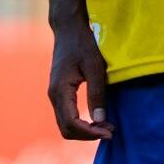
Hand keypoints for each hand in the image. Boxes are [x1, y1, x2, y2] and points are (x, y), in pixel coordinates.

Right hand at [47, 19, 112, 139]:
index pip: (71, 124)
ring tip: (106, 126)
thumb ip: (96, 94)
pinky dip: (81, 122)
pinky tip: (97, 118)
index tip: (109, 132)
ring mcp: (54, 94)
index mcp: (60, 90)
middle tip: (110, 130)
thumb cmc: (83, 44)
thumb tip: (100, 120)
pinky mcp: (59, 92)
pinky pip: (67, 115)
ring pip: (65, 124)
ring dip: (85, 130)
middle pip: (66, 129)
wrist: (68, 28)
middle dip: (88, 134)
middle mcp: (53, 95)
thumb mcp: (95, 67)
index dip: (90, 133)